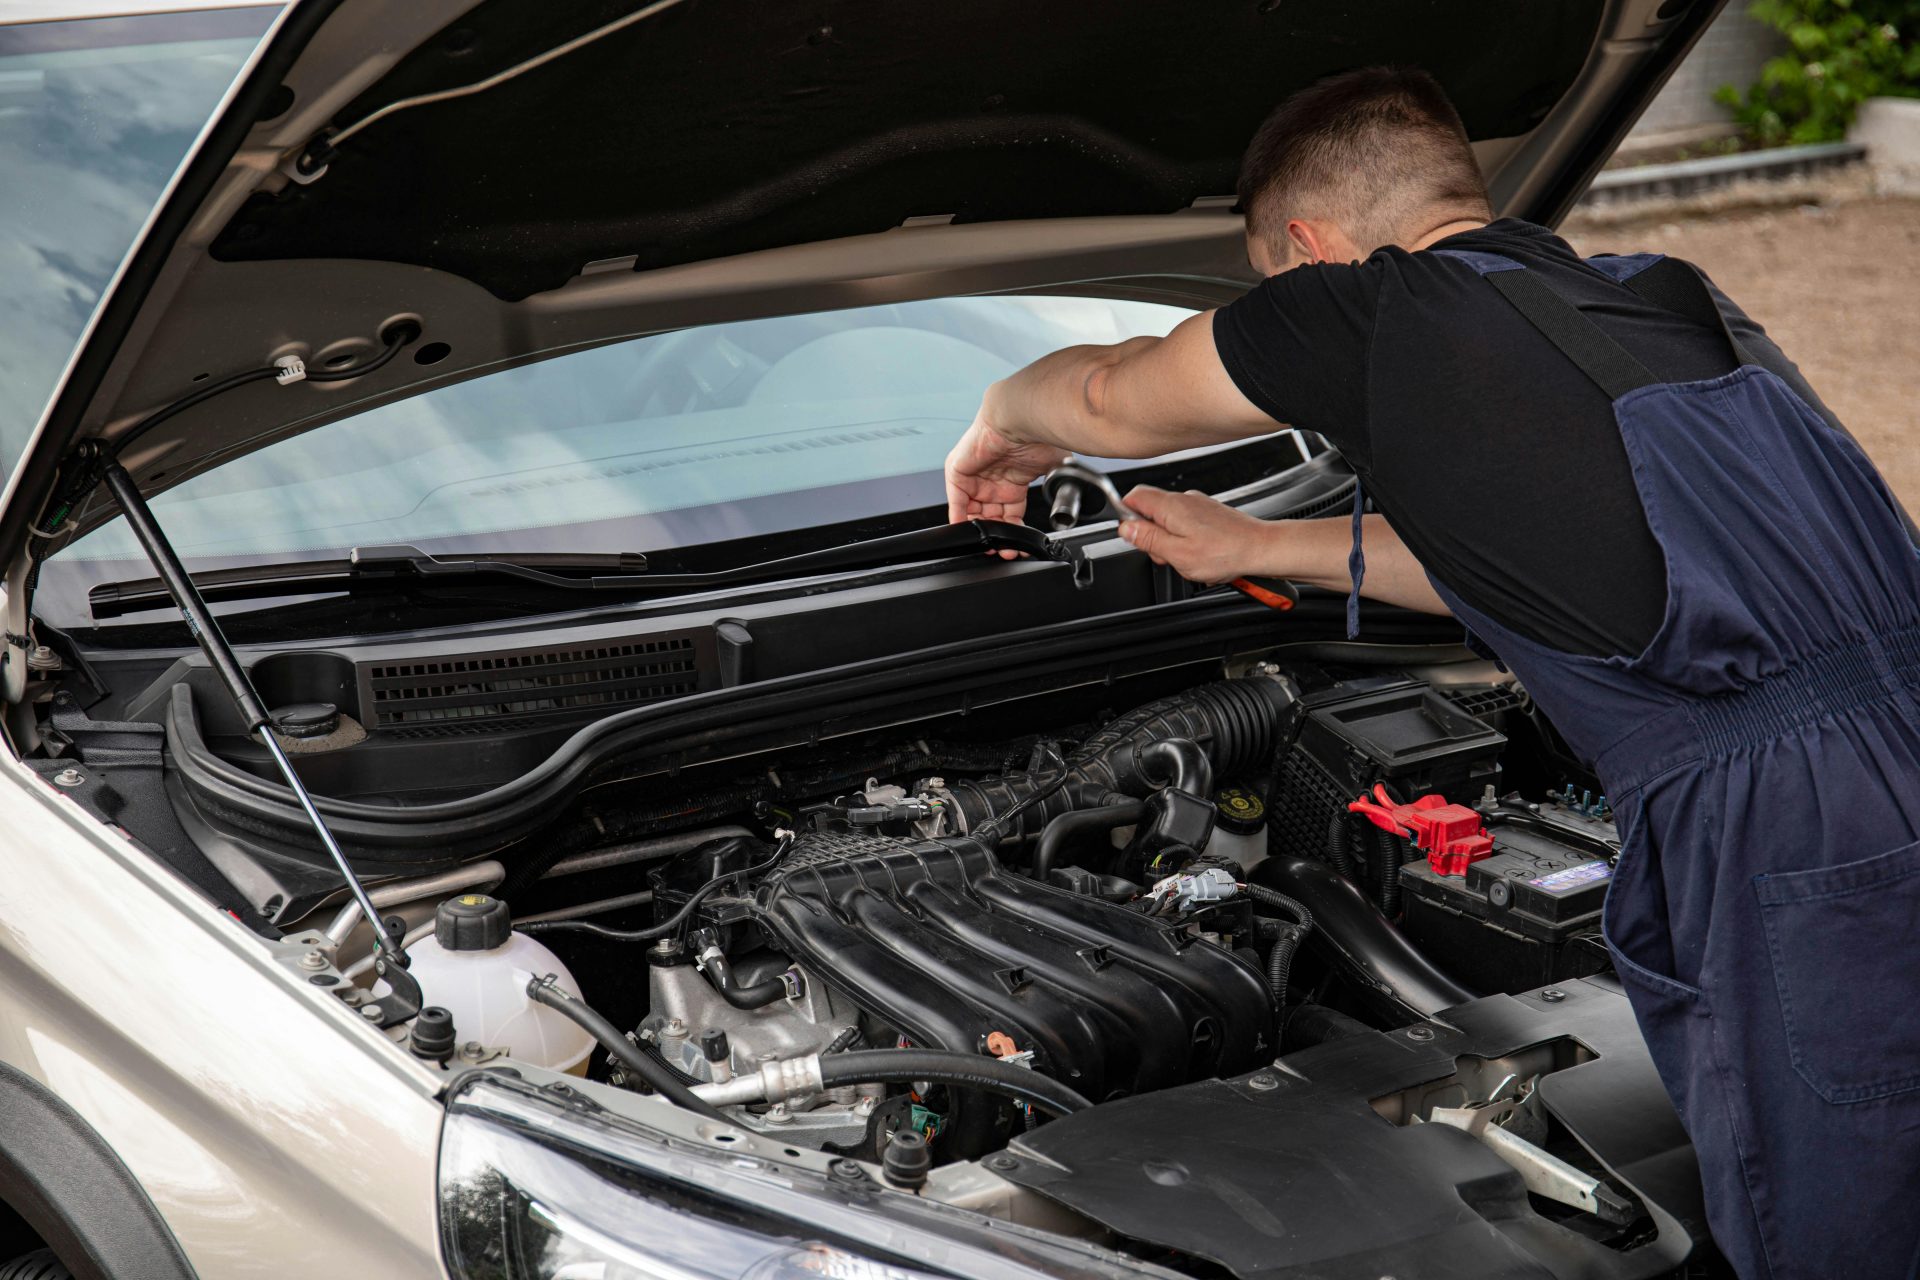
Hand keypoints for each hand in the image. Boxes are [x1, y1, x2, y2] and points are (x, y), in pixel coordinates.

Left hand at [945, 409, 1069, 556]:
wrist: (1019, 418)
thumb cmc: (1038, 434)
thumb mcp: (1054, 469)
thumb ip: (1059, 488)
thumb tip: (1070, 504)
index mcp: (1014, 481)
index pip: (1010, 514)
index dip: (1014, 532)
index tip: (1019, 547)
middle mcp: (994, 480)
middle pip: (991, 517)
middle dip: (997, 535)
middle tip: (1005, 549)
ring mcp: (975, 476)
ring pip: (973, 512)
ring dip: (981, 531)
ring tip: (991, 544)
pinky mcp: (958, 471)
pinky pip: (955, 501)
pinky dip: (960, 518)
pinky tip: (970, 531)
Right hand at [1117, 486, 1276, 583]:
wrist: (1261, 548)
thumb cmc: (1226, 553)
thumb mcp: (1178, 554)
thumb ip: (1148, 539)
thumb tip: (1126, 528)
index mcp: (1171, 507)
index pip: (1132, 497)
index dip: (1126, 517)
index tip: (1134, 537)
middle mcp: (1183, 500)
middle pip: (1149, 510)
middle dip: (1150, 535)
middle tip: (1165, 555)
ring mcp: (1197, 505)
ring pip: (1167, 519)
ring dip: (1169, 540)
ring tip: (1187, 557)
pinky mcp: (1208, 513)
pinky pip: (1184, 523)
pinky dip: (1185, 539)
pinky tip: (1199, 553)